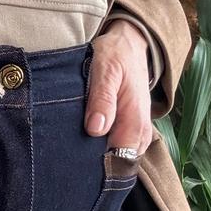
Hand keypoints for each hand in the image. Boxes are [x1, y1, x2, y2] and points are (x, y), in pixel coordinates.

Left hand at [84, 18, 152, 155]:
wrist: (129, 45)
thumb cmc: (116, 56)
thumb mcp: (105, 72)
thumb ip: (102, 100)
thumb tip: (95, 129)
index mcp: (135, 122)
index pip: (119, 160)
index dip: (97, 165)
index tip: (75, 161)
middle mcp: (140, 133)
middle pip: (117, 163)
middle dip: (95, 163)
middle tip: (69, 155)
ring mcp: (137, 133)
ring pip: (118, 158)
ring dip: (97, 156)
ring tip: (74, 149)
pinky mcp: (131, 130)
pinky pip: (118, 149)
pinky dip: (102, 148)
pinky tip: (85, 143)